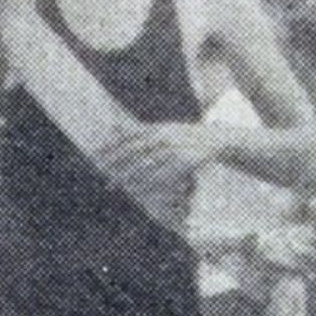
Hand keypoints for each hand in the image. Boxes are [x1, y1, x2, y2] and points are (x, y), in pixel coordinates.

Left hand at [95, 123, 213, 200]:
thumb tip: (114, 126)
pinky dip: (149, 182)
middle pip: (135, 149)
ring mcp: (175, 149)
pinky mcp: (186, 162)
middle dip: (115, 160)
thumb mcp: (166, 129)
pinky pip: (164, 175)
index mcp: (158, 128)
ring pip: (147, 163)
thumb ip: (142, 131)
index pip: (130, 136)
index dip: (112, 145)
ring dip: (128, 174)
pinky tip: (137, 189)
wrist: (220, 140)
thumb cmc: (189, 137)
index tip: (95, 153)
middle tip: (99, 170)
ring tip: (113, 183)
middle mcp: (165, 136)